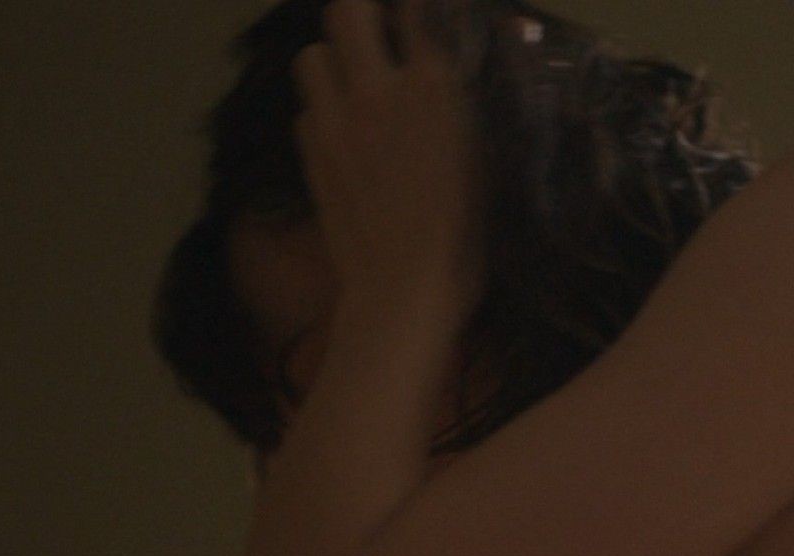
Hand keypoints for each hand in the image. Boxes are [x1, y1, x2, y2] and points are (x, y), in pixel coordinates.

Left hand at [291, 0, 486, 319]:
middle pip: (348, 10)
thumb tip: (482, 52)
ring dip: (332, 59)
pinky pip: (306, 109)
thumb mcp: (487, 159)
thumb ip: (469, 98)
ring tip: (353, 81)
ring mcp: (336, 121)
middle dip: (363, 11)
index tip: (420, 15)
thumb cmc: (464, 234)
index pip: (415, 10)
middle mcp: (377, 90)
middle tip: (379, 29)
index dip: (417, 9)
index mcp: (432, 87)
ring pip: (312, 54)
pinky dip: (323, 112)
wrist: (403, 289)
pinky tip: (343, 135)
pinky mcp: (311, 153)